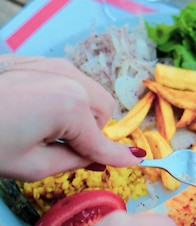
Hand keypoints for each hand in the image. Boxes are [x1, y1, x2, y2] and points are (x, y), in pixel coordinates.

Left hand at [0, 55, 139, 179]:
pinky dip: (61, 96)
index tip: (137, 161)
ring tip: (42, 128)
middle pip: (103, 110)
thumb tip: (95, 157)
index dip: (117, 156)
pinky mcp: (34, 59)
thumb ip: (72, 161)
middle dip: (90, 131)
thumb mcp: (30, 166)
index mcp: (72, 105)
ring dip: (78, 112)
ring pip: (86, 91)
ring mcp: (52, 63)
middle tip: (62, 149)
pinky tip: (30, 110)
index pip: (102, 140)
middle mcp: (70, 77)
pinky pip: (65, 79)